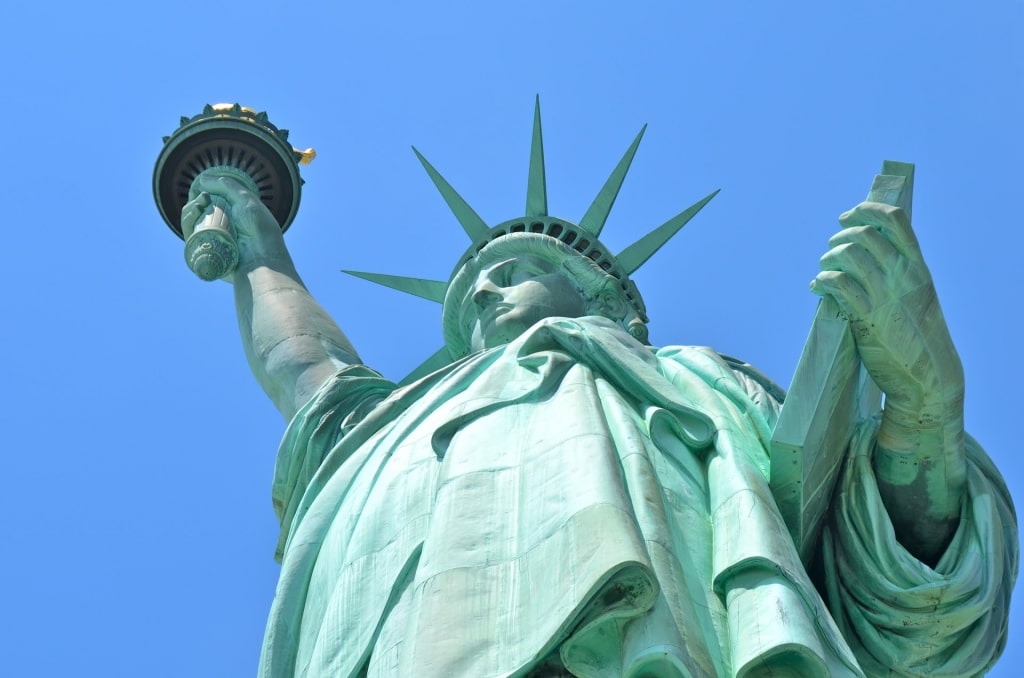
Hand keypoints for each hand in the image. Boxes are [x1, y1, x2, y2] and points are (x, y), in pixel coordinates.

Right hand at [180, 171, 288, 273]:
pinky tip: (192, 215)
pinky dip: (187, 224)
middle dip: (195, 201)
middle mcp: (220, 228)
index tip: (202, 188)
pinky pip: (190, 237)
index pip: (209, 203)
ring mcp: (212, 241)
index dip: (202, 194)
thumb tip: (202, 179)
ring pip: (190, 224)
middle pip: (197, 213)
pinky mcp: (205, 253)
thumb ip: (226, 185)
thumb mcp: (245, 199)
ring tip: (197, 206)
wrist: (262, 255)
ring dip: (189, 211)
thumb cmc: (259, 227)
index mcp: (231, 216)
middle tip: (203, 198)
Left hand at [811, 202, 963, 423]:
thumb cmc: (919, 335)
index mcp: (918, 266)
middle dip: (840, 236)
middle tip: (832, 248)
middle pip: (864, 233)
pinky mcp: (865, 316)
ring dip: (828, 258)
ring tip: (824, 270)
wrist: (928, 375)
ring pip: (848, 254)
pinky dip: (821, 280)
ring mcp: (884, 295)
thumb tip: (870, 252)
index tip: (848, 216)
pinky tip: (817, 287)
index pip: (895, 219)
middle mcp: (903, 275)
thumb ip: (900, 273)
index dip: (867, 209)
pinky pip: (836, 283)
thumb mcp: (918, 295)